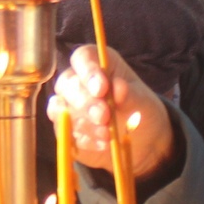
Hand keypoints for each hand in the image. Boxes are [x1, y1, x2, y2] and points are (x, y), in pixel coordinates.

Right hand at [55, 44, 176, 185]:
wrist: (142, 140)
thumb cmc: (140, 110)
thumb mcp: (142, 100)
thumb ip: (129, 93)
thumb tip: (118, 87)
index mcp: (97, 63)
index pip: (83, 58)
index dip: (88, 72)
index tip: (102, 89)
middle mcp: (77, 81)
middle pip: (67, 85)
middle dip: (85, 102)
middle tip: (103, 116)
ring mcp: (67, 105)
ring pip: (61, 110)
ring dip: (84, 123)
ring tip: (108, 134)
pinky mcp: (65, 129)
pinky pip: (65, 133)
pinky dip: (84, 140)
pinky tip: (103, 144)